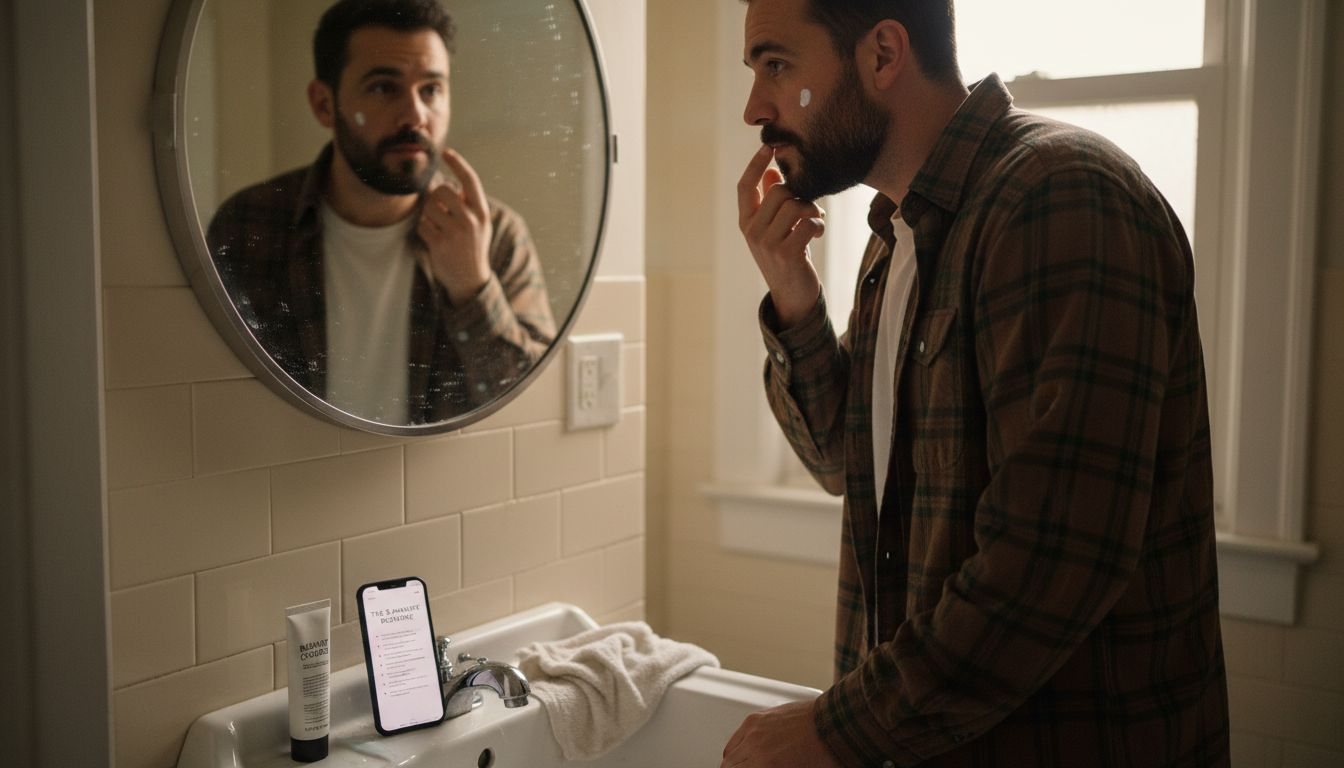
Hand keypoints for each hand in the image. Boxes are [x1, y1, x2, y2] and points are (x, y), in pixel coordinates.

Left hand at [418, 148, 492, 304]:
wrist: (471, 280)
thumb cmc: (472, 246)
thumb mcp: (479, 224)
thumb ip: (467, 204)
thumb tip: (444, 181)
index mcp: (482, 212)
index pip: (470, 180)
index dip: (458, 163)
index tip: (447, 152)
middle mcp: (471, 221)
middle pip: (443, 191)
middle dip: (436, 197)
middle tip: (438, 208)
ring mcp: (455, 233)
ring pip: (429, 207)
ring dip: (428, 214)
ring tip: (437, 226)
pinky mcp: (439, 244)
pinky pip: (422, 224)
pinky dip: (424, 229)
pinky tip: (433, 238)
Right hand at [720, 699, 840, 767]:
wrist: (837, 725)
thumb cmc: (827, 753)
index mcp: (765, 765)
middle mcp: (755, 746)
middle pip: (729, 766)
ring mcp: (754, 729)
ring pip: (729, 753)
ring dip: (734, 763)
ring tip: (745, 767)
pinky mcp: (758, 717)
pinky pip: (737, 736)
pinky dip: (737, 747)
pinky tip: (747, 754)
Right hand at [737, 145, 824, 328]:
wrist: (793, 295)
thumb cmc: (786, 256)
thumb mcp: (773, 228)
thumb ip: (769, 201)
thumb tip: (773, 169)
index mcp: (746, 222)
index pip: (744, 187)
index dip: (755, 165)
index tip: (768, 147)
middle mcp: (752, 231)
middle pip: (778, 191)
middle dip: (800, 194)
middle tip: (809, 208)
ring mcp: (768, 244)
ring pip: (794, 204)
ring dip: (812, 210)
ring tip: (815, 221)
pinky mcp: (787, 253)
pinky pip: (808, 223)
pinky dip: (818, 225)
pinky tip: (817, 235)